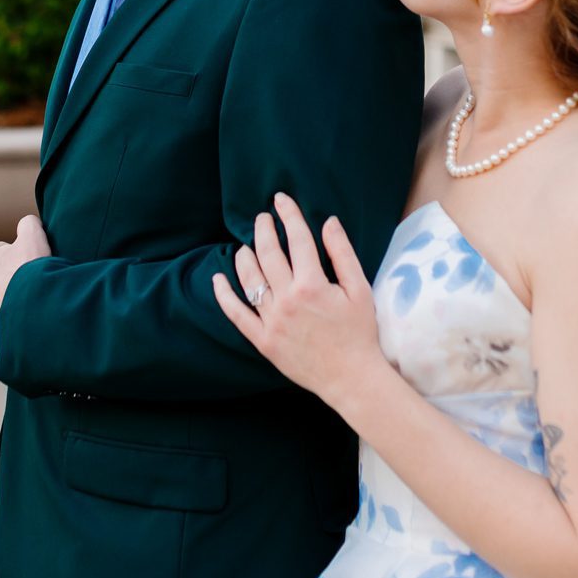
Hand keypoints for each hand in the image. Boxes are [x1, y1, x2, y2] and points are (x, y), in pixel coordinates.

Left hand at [0, 213, 50, 349]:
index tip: (31, 261)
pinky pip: (4, 327)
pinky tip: (30, 320)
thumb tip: (27, 223)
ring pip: (0, 305)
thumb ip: (28, 223)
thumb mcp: (34, 235)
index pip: (0, 253)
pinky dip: (15, 324)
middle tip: (34, 283)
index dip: (19, 255)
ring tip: (33, 304)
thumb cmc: (32, 270)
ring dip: (13, 304)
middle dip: (13, 281)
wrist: (34, 310)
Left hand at [211, 193, 385, 412]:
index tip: (280, 199)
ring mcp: (272, 321)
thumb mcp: (359, 289)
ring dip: (244, 256)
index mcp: (312, 284)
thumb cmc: (359, 332)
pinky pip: (237, 315)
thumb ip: (342, 253)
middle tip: (261, 217)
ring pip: (249, 280)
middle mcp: (287, 299)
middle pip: (268, 253)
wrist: (351, 377)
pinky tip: (218, 279)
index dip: (288, 215)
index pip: (296, 239)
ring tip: (245, 245)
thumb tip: (328, 222)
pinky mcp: (263, 340)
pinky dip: (224, 296)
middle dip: (263, 229)